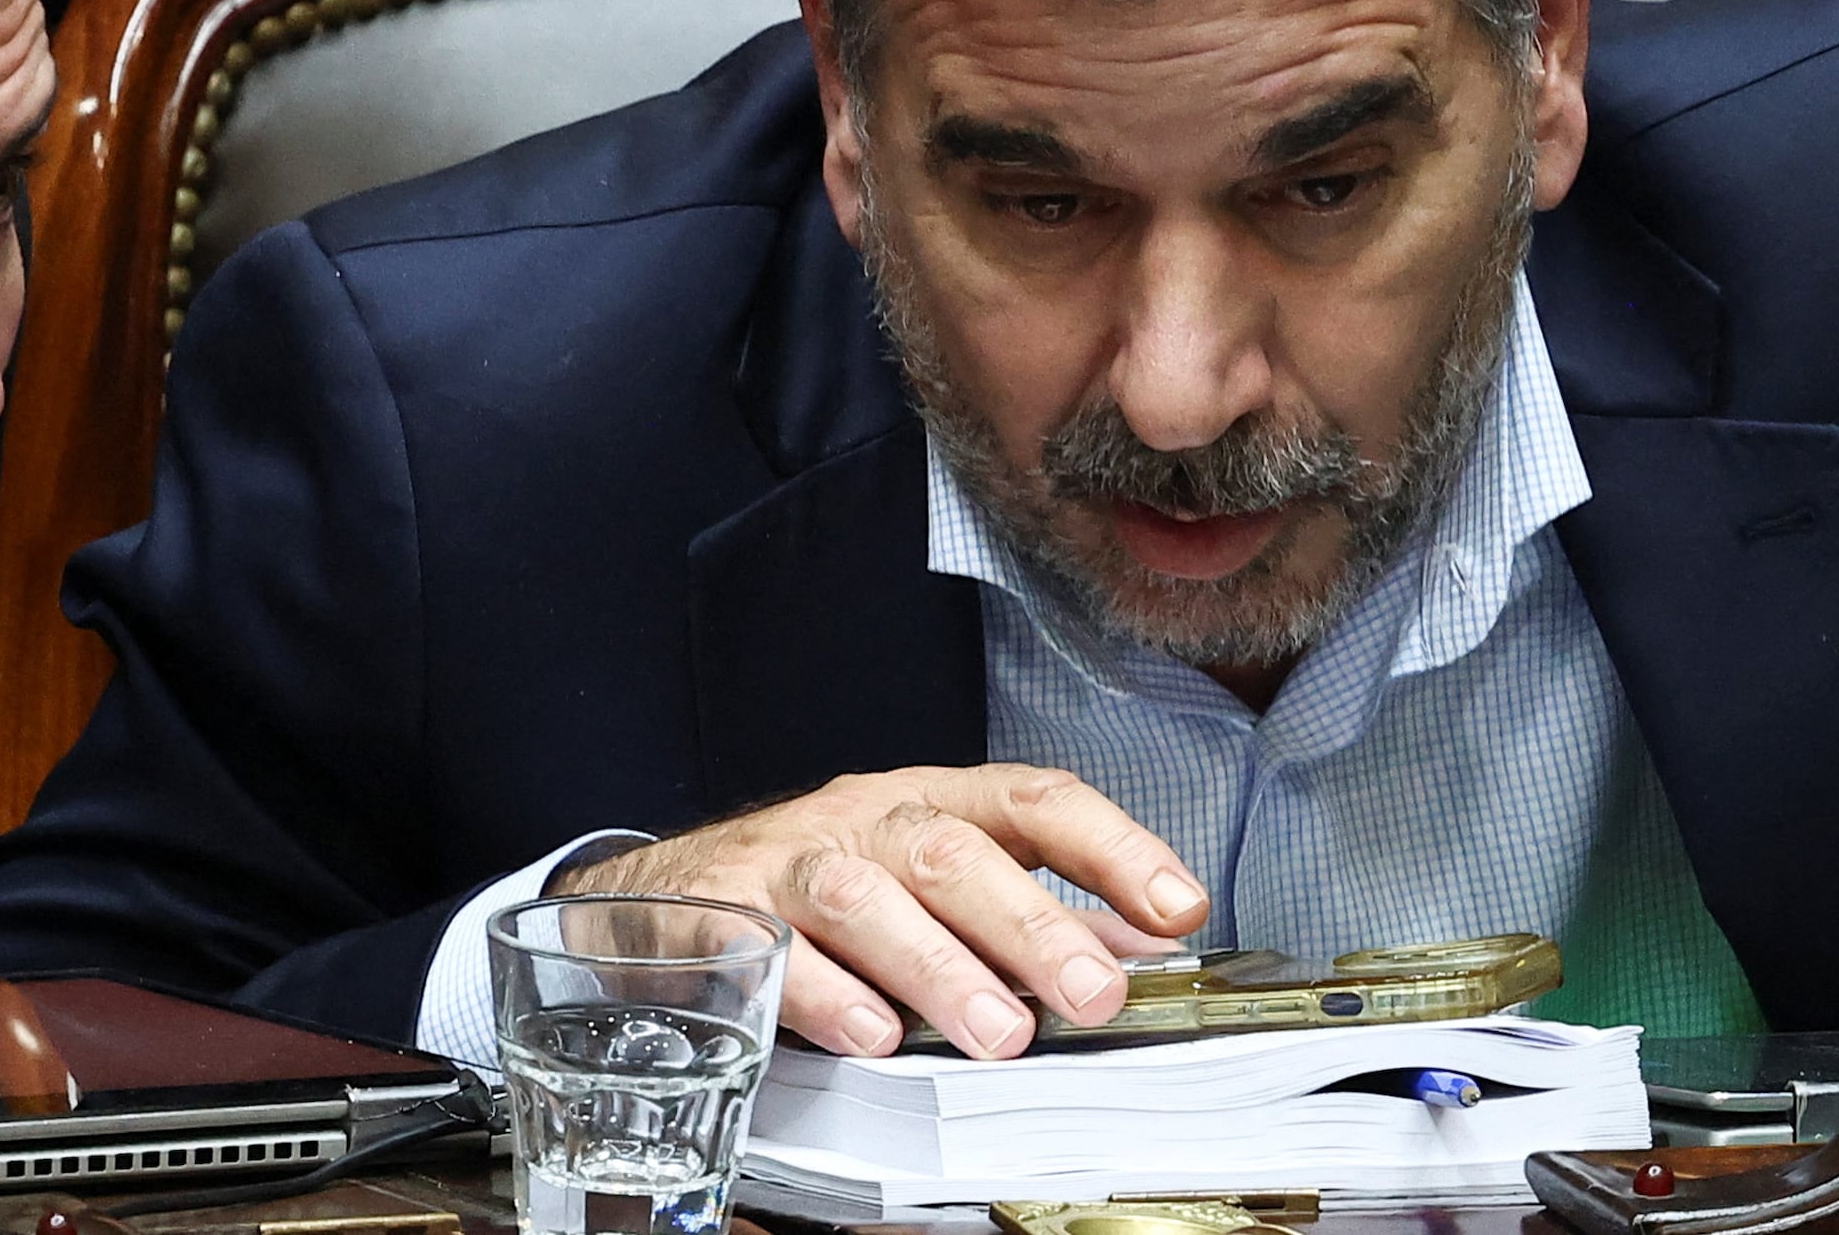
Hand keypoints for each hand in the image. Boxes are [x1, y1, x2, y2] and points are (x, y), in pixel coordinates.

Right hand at [558, 765, 1208, 1058]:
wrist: (662, 892)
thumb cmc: (825, 888)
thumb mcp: (931, 883)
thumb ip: (1032, 912)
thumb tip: (1142, 946)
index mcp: (934, 800)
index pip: (1037, 800)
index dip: (1113, 847)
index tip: (1176, 907)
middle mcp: (868, 819)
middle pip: (956, 853)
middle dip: (1034, 926)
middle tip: (1095, 997)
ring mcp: (792, 864)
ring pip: (869, 897)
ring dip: (940, 967)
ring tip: (998, 1032)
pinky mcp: (723, 917)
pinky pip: (774, 950)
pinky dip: (826, 994)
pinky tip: (872, 1038)